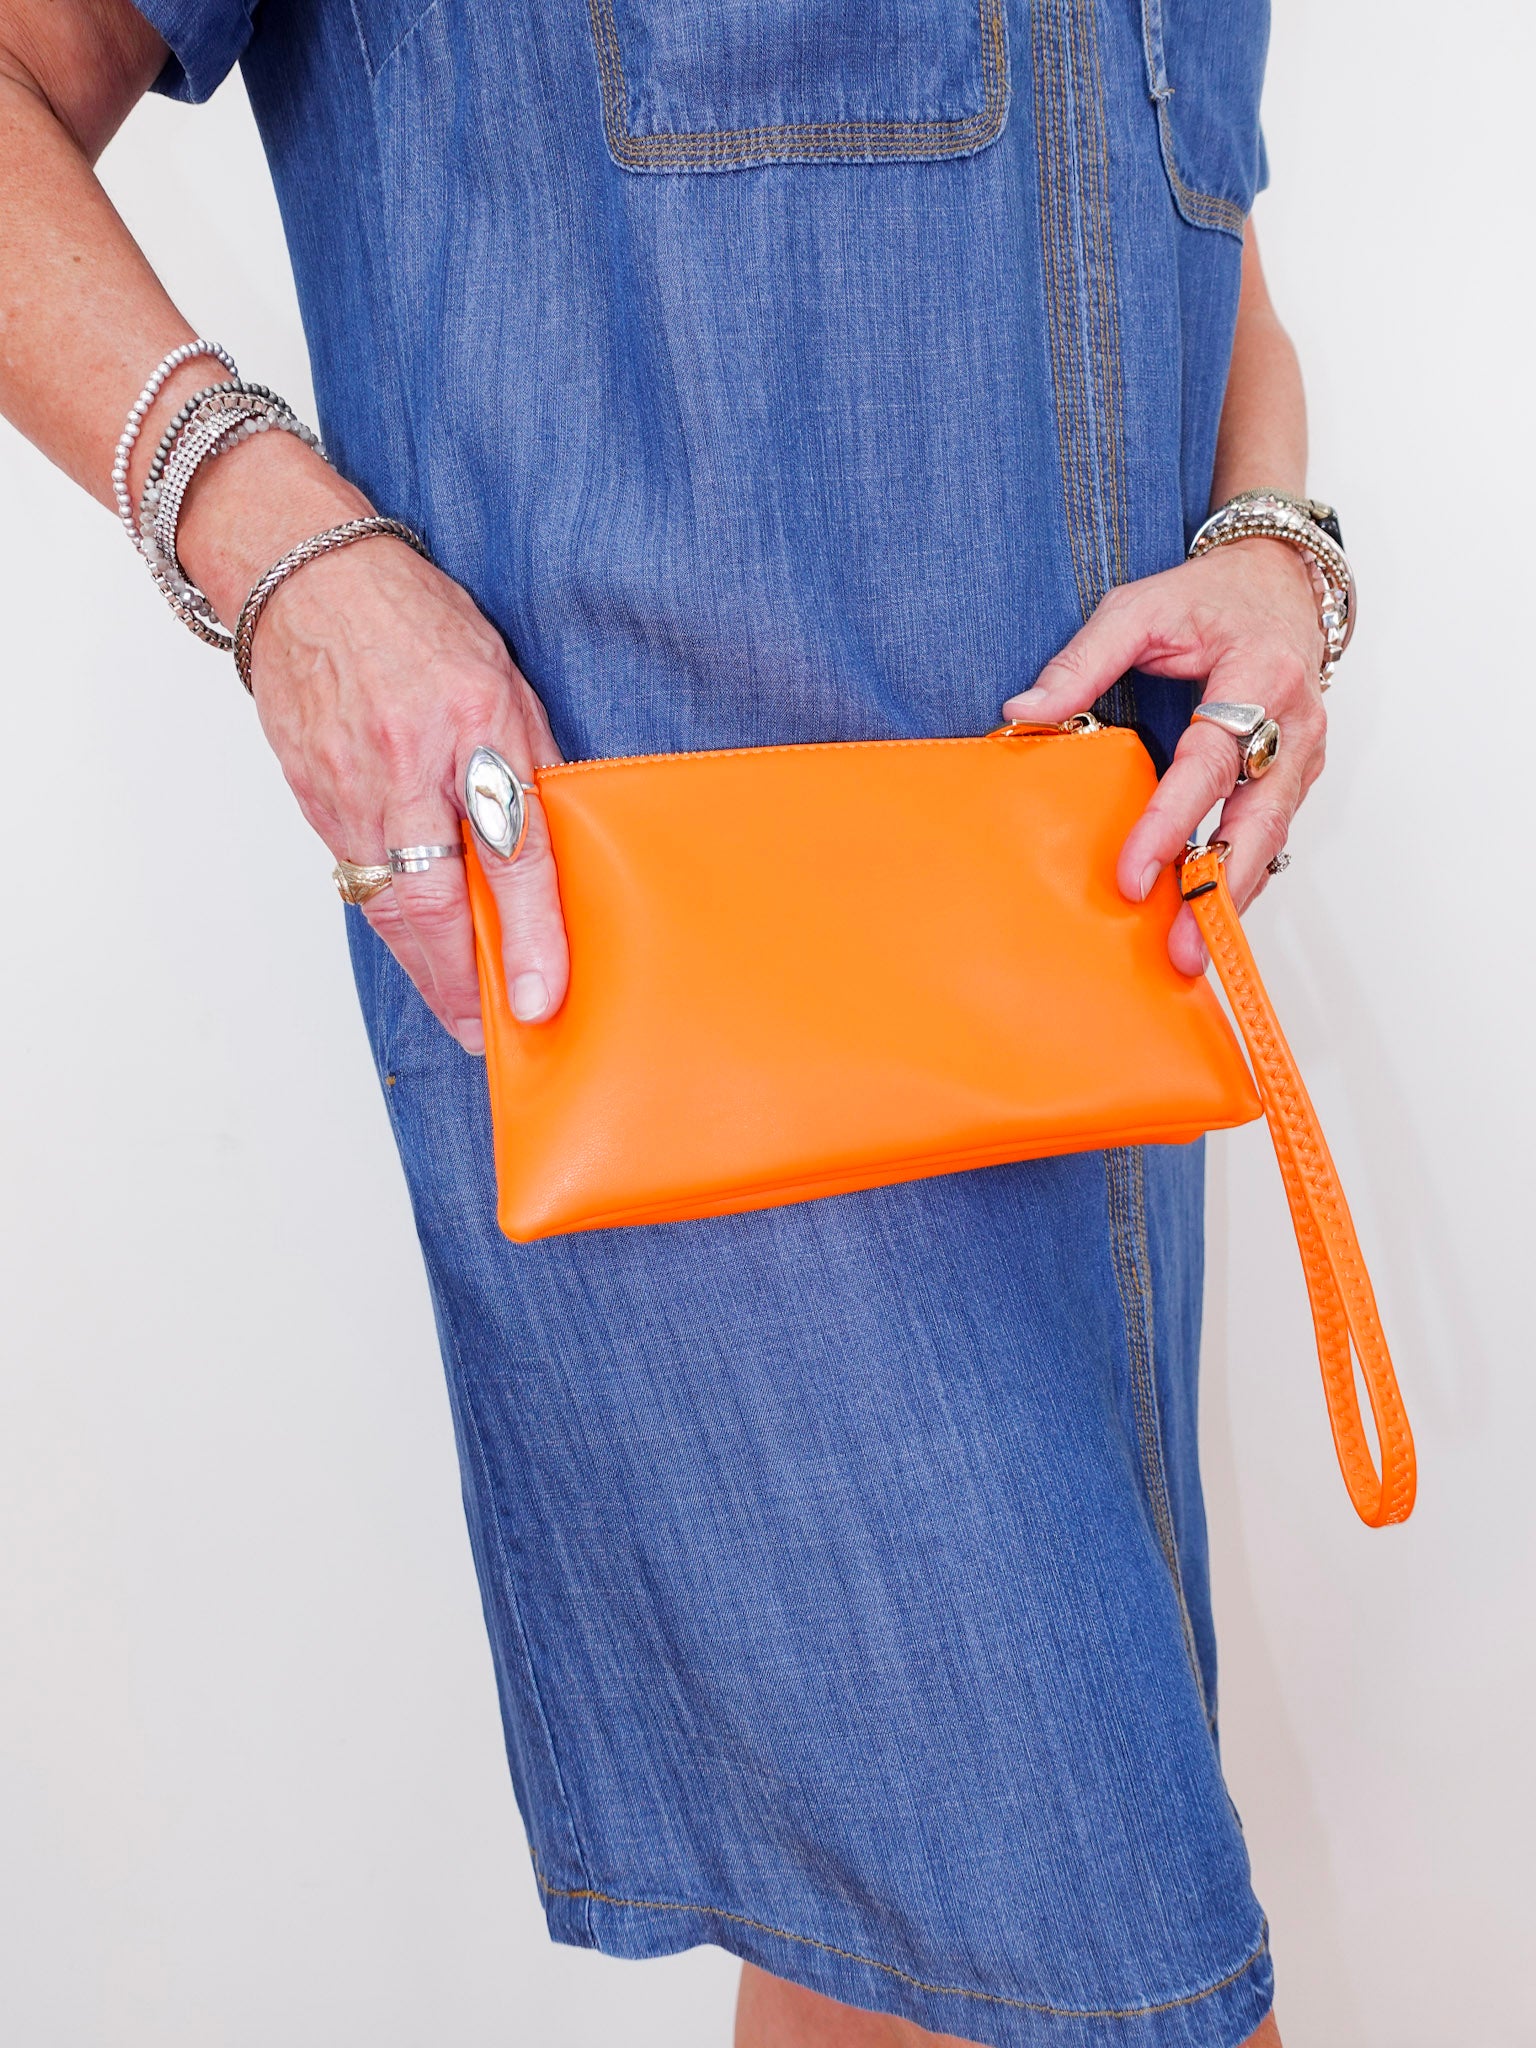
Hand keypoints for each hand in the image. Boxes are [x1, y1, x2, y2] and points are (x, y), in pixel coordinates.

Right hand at [247, 534, 568, 1051]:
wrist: (303, 574)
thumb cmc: (413, 621)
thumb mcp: (501, 682)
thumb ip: (528, 765)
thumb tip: (555, 847)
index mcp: (467, 725)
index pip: (507, 851)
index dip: (528, 932)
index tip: (538, 998)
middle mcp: (399, 767)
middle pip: (430, 905)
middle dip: (464, 984)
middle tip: (492, 1036)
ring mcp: (345, 790)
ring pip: (388, 906)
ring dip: (427, 968)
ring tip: (465, 1012)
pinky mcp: (313, 799)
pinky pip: (358, 880)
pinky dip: (392, 926)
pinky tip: (420, 950)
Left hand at [1001, 538, 1326, 973]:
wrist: (1282, 585)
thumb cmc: (1209, 600)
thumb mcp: (1140, 608)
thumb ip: (1083, 660)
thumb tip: (1022, 713)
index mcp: (1259, 675)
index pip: (1210, 762)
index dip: (1171, 823)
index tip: (1133, 874)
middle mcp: (1294, 723)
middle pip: (1258, 820)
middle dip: (1218, 888)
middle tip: (1181, 945)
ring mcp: (1302, 757)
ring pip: (1270, 840)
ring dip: (1231, 897)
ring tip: (1192, 950)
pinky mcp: (1295, 780)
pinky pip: (1268, 837)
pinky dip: (1238, 878)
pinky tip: (1206, 917)